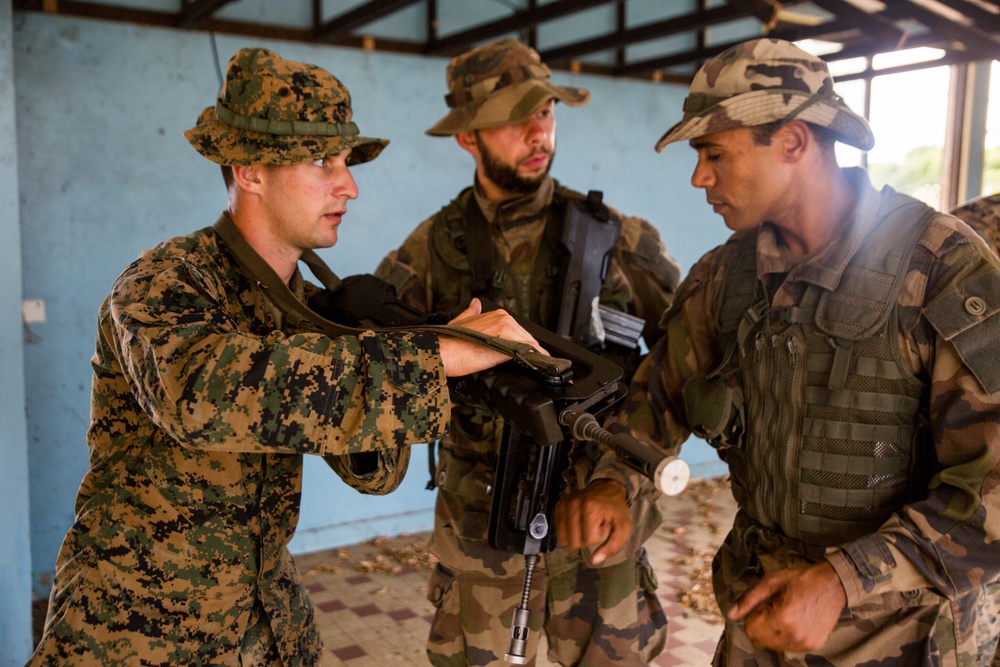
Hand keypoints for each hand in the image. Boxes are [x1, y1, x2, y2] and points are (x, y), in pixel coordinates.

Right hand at [437, 299, 544, 376]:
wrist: (442, 352)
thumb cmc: (448, 342)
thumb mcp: (459, 321)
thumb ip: (471, 312)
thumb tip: (475, 303)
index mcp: (493, 314)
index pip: (515, 329)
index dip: (518, 342)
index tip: (520, 351)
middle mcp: (502, 318)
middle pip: (524, 336)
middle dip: (527, 349)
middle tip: (531, 361)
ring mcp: (507, 329)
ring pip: (529, 343)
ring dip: (533, 353)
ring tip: (537, 364)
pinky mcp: (509, 342)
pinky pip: (530, 350)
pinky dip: (536, 357)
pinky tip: (538, 364)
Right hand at [553, 479, 631, 564]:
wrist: (607, 488)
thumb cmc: (616, 509)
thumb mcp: (623, 528)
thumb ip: (612, 547)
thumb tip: (595, 560)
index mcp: (591, 508)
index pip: (587, 540)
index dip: (599, 536)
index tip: (604, 525)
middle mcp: (574, 504)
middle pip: (573, 542)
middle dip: (587, 538)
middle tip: (596, 525)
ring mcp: (565, 504)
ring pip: (564, 538)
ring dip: (578, 534)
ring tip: (588, 523)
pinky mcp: (559, 506)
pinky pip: (559, 531)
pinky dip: (570, 530)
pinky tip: (580, 521)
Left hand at [728, 561, 846, 652]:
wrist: (834, 584)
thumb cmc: (801, 579)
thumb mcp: (771, 582)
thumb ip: (748, 599)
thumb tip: (731, 614)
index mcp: (782, 618)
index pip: (750, 630)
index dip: (752, 615)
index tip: (763, 603)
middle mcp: (794, 635)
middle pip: (759, 640)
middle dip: (760, 624)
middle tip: (773, 607)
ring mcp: (805, 643)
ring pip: (772, 645)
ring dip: (772, 632)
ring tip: (784, 612)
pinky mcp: (813, 646)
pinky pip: (788, 647)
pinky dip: (785, 636)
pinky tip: (794, 620)